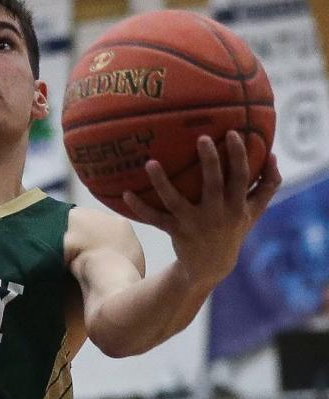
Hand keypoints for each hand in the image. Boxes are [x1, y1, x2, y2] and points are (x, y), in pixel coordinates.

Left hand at [122, 132, 281, 286]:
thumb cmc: (233, 228)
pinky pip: (155, 218)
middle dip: (209, 162)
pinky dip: (140, 207)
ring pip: (175, 201)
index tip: (233, 132)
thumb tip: (273, 156)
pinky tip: (125, 193)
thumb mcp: (254, 211)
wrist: (212, 266)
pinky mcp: (175, 231)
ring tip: (150, 163)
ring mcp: (194, 224)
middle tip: (201, 138)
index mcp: (236, 206)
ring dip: (161, 182)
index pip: (240, 177)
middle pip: (213, 185)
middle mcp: (216, 214)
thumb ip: (267, 185)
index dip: (239, 155)